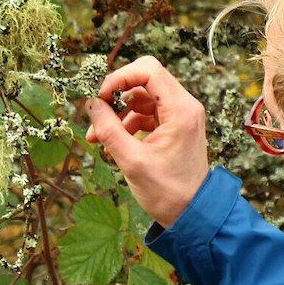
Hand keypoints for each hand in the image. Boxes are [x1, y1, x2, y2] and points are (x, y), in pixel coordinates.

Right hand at [84, 55, 210, 227]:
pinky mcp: (174, 126)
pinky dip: (127, 123)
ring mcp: (180, 116)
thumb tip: (91, 104)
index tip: (100, 97)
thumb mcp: (132, 161)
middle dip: (116, 94)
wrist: (193, 214)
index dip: (119, 77)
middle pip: (144, 79)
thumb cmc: (167, 192)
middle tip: (97, 113)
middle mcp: (184, 106)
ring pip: (142, 97)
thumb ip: (109, 129)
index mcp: (180, 110)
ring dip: (118, 112)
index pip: (148, 70)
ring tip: (97, 137)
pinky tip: (112, 143)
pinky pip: (146, 113)